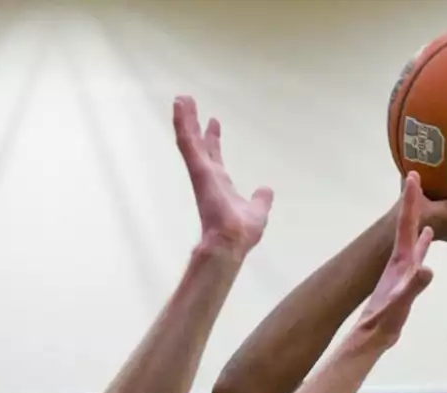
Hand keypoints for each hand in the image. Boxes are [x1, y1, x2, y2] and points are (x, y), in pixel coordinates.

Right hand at [173, 95, 273, 252]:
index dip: (213, 140)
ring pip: (189, 141)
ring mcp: (201, 172)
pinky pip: (187, 143)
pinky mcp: (198, 170)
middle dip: (194, 124)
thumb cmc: (243, 231)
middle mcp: (208, 176)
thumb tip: (266, 190)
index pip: (215, 158)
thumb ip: (260, 200)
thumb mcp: (257, 211)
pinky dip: (182, 124)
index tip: (213, 123)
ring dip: (184, 120)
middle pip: (199, 145)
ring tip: (181, 99)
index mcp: (221, 185)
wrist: (232, 240)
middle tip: (188, 103)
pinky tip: (180, 107)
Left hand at [356, 173, 434, 346]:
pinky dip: (424, 240)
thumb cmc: (385, 320)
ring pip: (412, 234)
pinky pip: (419, 251)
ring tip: (426, 199)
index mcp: (400, 260)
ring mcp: (403, 266)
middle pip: (407, 223)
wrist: (374, 334)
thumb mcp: (400, 304)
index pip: (406, 223)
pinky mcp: (407, 276)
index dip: (411, 201)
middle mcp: (401, 258)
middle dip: (412, 200)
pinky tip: (428, 235)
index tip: (413, 175)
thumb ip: (413, 287)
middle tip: (415, 176)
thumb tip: (428, 269)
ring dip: (418, 216)